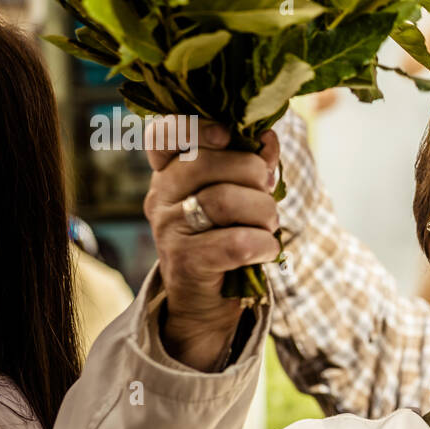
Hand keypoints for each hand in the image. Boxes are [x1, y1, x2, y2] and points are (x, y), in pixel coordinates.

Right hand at [142, 119, 280, 369]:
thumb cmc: (226, 237)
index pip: (164, 134)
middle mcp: (161, 196)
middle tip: (265, 194)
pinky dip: (264, 244)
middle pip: (209, 162)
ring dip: (264, 212)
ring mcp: (169, 229)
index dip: (197, 127)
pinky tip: (266, 250)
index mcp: (170, 172)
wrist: (206, 301)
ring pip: (225, 200)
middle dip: (254, 174)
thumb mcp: (238, 194)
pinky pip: (236, 243)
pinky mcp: (186, 263)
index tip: (227, 136)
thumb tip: (267, 137)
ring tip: (268, 226)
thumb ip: (251, 162)